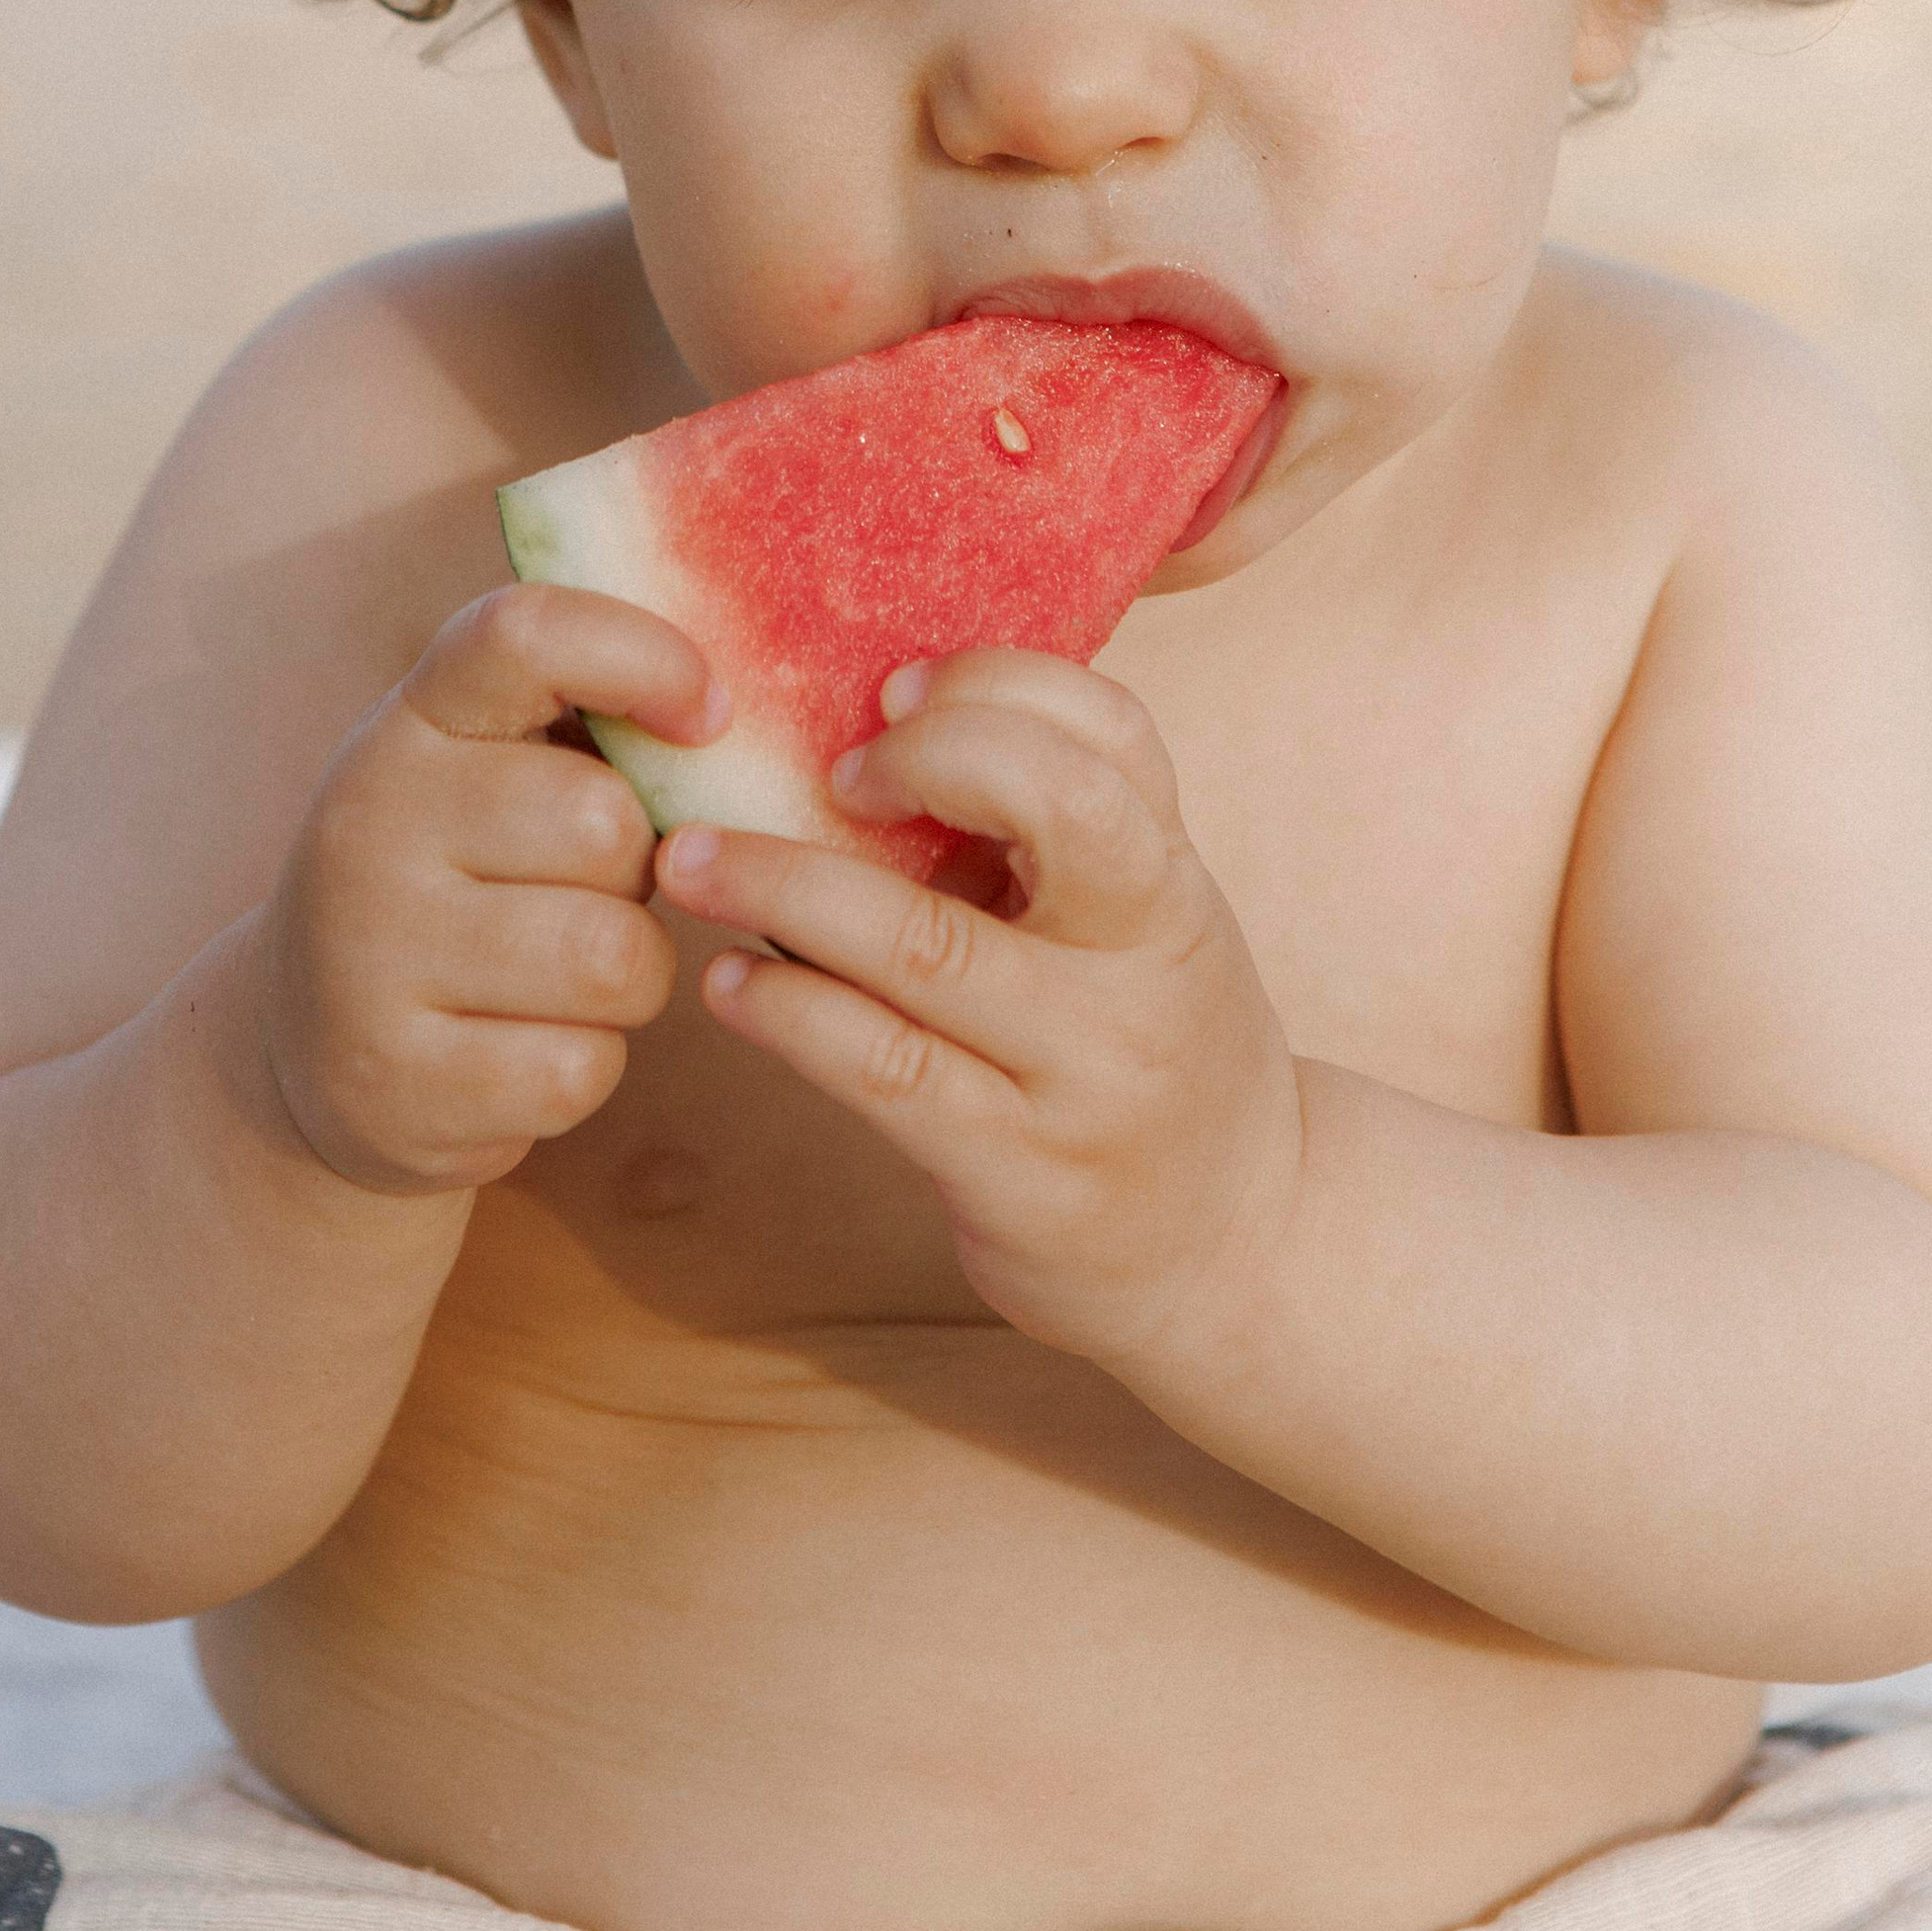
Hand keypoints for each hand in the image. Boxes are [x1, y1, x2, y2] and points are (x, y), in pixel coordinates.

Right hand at [256, 583, 725, 1193]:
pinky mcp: (396, 1084)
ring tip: (573, 973)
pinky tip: (525, 1046)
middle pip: (606, 826)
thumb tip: (739, 712)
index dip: (642, 658)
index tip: (707, 716)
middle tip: (593, 890)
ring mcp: (369, 959)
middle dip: (643, 871)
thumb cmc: (461, 877)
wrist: (308, 1048)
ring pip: (612, 959)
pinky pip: (579, 1069)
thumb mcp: (490, 769)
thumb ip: (591, 718)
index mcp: (411, 723)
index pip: (525, 634)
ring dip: (632, 977)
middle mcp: (372, 824)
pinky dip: (585, 1064)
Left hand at [655, 653, 1304, 1371]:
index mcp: (1173, 881)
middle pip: (1060, 805)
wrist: (1240, 1246)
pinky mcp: (1020, 1174)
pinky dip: (789, 1012)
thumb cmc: (1152, 1046)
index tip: (895, 691)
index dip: (999, 684)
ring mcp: (1087, 1073)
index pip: (1115, 734)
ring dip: (786, 887)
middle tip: (824, 768)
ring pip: (927, 946)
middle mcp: (1149, 963)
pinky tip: (730, 983)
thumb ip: (1048, 837)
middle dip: (925, 756)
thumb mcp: (1142, 928)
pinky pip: (883, 1071)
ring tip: (690, 862)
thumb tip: (863, 726)